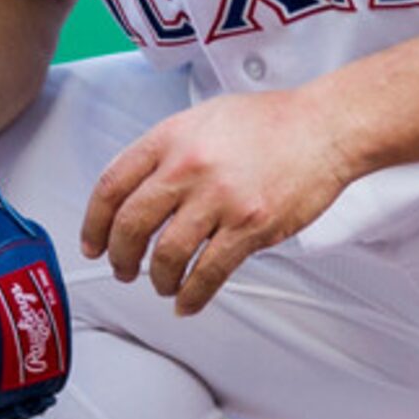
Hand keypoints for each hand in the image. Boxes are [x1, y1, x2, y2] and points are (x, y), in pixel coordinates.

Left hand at [81, 89, 357, 315]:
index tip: (93, 242)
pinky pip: (209, 273)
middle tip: (123, 269)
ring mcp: (220, 198)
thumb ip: (169, 150)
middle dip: (120, 257)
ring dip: (158, 279)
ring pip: (167, 255)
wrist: (325, 127)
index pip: (112, 185)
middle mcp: (189, 167)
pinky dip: (192, 295)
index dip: (94, 222)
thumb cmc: (272, 122)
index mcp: (171, 138)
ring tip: (162, 284)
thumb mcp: (204, 118)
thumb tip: (140, 188)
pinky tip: (187, 301)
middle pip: (131, 225)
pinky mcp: (250, 227)